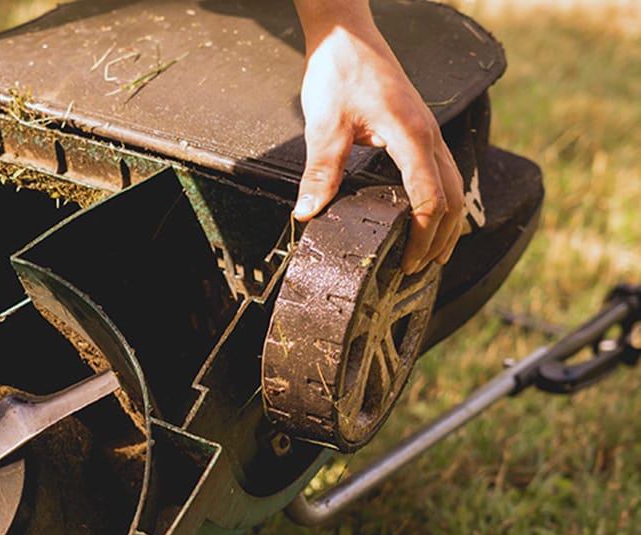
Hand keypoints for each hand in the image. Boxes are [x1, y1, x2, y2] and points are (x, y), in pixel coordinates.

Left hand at [292, 14, 464, 273]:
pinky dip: (440, 201)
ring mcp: (429, 132)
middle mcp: (430, 136)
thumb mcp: (324, 124)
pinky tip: (423, 216)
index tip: (407, 264)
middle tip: (420, 271)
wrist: (347, 35)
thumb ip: (321, 170)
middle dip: (441, 239)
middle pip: (454, 198)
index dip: (421, 237)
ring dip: (447, 223)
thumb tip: (308, 212)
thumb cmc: (340, 71)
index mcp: (412, 136)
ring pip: (454, 185)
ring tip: (430, 254)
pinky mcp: (419, 130)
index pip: (430, 199)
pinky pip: (442, 172)